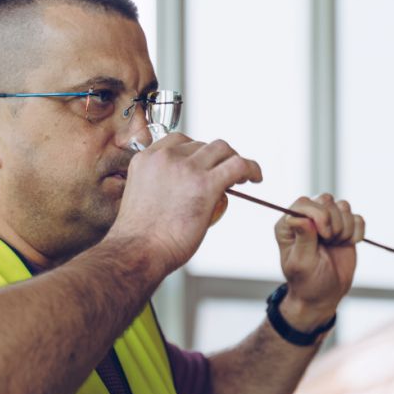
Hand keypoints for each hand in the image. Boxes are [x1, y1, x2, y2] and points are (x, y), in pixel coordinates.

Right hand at [109, 134, 261, 272]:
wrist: (138, 252)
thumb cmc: (138, 238)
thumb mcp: (140, 198)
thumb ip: (159, 185)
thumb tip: (180, 191)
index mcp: (146, 160)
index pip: (179, 141)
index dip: (196, 152)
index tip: (204, 164)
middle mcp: (165, 158)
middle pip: (202, 144)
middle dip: (216, 157)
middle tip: (225, 173)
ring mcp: (186, 168)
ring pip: (222, 150)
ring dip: (233, 159)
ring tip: (241, 176)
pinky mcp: (206, 184)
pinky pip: (238, 166)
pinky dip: (251, 168)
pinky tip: (255, 177)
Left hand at [274, 195, 365, 331]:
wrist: (325, 295)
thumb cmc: (307, 281)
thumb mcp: (302, 262)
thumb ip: (303, 238)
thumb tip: (298, 217)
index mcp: (289, 224)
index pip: (305, 203)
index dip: (319, 215)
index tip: (324, 236)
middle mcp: (307, 218)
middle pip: (326, 200)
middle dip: (333, 223)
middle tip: (330, 242)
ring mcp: (327, 221)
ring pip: (343, 206)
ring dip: (345, 228)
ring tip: (336, 245)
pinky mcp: (344, 227)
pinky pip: (357, 218)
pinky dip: (357, 232)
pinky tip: (348, 244)